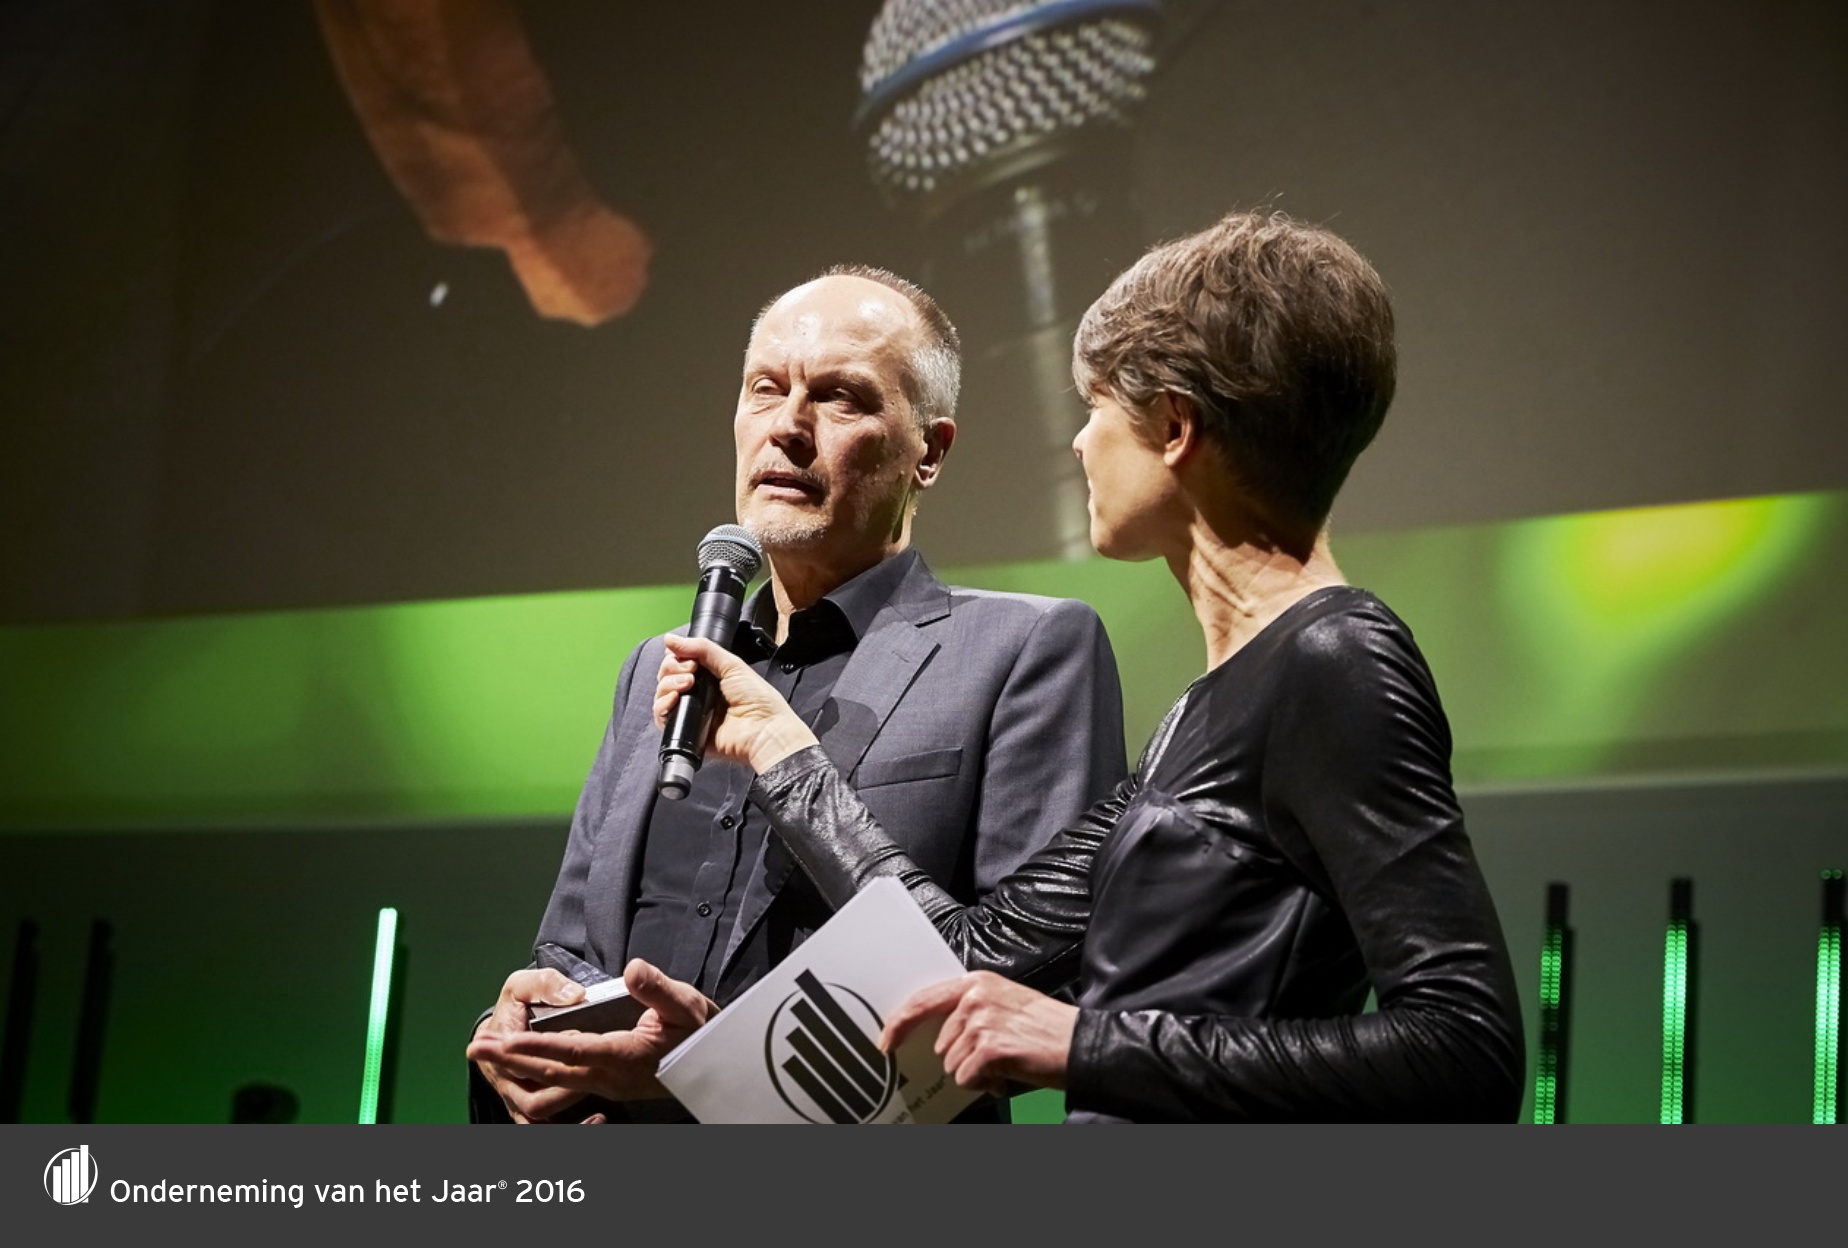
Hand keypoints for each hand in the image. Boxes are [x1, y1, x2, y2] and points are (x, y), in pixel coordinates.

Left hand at [466, 959, 719, 1105]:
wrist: (716, 1066)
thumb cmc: (701, 1033)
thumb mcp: (687, 1004)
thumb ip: (658, 988)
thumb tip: (632, 969)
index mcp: (624, 1056)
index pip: (571, 1051)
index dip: (536, 1045)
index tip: (504, 1039)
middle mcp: (609, 1078)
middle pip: (550, 1072)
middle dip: (510, 1060)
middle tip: (475, 1048)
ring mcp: (607, 1087)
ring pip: (553, 1084)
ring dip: (519, 1069)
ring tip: (493, 1055)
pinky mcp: (608, 1088)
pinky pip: (565, 1089)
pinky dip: (538, 1077)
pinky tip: (524, 1069)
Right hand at [654, 634, 817, 771]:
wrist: (764, 730)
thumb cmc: (758, 700)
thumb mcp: (731, 665)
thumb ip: (702, 648)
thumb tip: (670, 638)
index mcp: (709, 678)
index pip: (679, 663)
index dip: (676, 657)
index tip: (687, 657)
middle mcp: (697, 694)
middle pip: (667, 677)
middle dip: (672, 668)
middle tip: (690, 670)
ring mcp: (691, 712)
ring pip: (662, 695)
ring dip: (668, 684)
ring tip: (687, 683)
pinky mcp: (686, 730)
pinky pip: (662, 717)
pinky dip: (663, 705)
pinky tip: (675, 698)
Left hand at [880, 971, 1077, 1097]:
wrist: (1078, 1043)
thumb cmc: (1044, 1028)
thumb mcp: (1003, 1004)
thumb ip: (969, 1012)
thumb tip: (938, 1038)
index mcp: (976, 983)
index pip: (923, 1000)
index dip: (899, 1022)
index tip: (886, 1041)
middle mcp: (975, 998)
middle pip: (942, 1044)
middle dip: (964, 1058)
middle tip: (998, 1055)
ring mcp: (981, 1022)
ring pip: (953, 1064)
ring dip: (976, 1071)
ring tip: (1007, 1061)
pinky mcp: (988, 1048)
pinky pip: (967, 1078)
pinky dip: (985, 1083)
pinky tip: (1007, 1072)